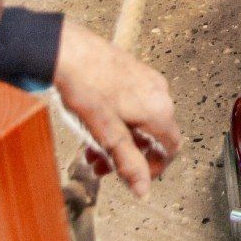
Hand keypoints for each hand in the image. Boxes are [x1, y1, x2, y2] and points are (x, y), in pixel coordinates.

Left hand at [53, 20, 179, 199]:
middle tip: (101, 164)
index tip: (133, 176)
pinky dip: (117, 120)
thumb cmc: (86, 85)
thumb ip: (128, 162)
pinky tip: (94, 123)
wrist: (68, 50)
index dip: (153, 167)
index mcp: (158, 109)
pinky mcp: (132, 71)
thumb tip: (143, 189)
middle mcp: (158, 93)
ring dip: (119, 139)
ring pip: (140, 120)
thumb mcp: (107, 133)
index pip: (171, 148)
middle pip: (152, 135)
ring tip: (92, 147)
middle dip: (127, 155)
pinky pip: (133, 104)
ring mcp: (146, 80)